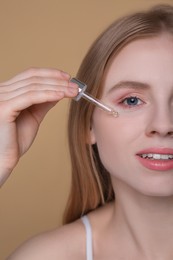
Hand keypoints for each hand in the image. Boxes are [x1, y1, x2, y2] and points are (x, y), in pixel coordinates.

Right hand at [0, 67, 77, 186]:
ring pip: (34, 86)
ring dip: (57, 87)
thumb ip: (43, 102)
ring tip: (73, 90)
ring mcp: (1, 98)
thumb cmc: (16, 140)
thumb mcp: (33, 116)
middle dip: (57, 80)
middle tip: (75, 85)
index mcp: (6, 91)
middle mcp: (1, 91)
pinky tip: (61, 95)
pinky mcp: (4, 108)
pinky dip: (48, 94)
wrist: (5, 159)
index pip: (30, 75)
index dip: (50, 73)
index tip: (67, 77)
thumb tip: (58, 91)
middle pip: (33, 78)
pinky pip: (31, 97)